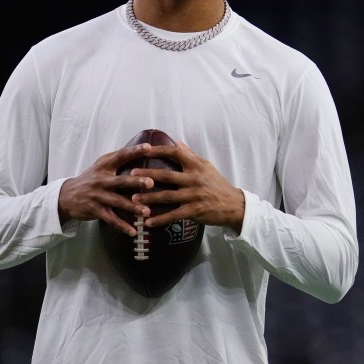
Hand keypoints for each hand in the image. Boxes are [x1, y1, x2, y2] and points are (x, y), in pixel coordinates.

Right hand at [57, 141, 157, 236]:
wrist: (67, 195)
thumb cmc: (91, 178)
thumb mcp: (101, 165)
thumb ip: (118, 158)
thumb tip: (142, 148)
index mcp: (105, 166)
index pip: (121, 156)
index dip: (134, 151)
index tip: (149, 147)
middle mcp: (101, 180)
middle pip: (121, 181)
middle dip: (136, 182)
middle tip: (151, 183)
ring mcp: (98, 195)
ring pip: (117, 202)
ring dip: (133, 207)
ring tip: (147, 212)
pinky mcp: (95, 209)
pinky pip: (110, 219)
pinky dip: (122, 226)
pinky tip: (133, 231)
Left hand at [131, 141, 245, 233]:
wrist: (233, 204)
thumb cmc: (217, 184)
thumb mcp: (206, 166)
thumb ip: (191, 155)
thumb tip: (178, 142)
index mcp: (196, 165)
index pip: (175, 153)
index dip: (158, 151)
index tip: (143, 150)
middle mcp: (194, 178)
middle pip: (166, 175)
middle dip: (146, 175)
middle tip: (130, 175)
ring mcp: (194, 195)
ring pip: (167, 196)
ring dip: (149, 198)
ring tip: (133, 199)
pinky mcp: (194, 210)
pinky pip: (173, 215)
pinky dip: (160, 219)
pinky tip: (148, 222)